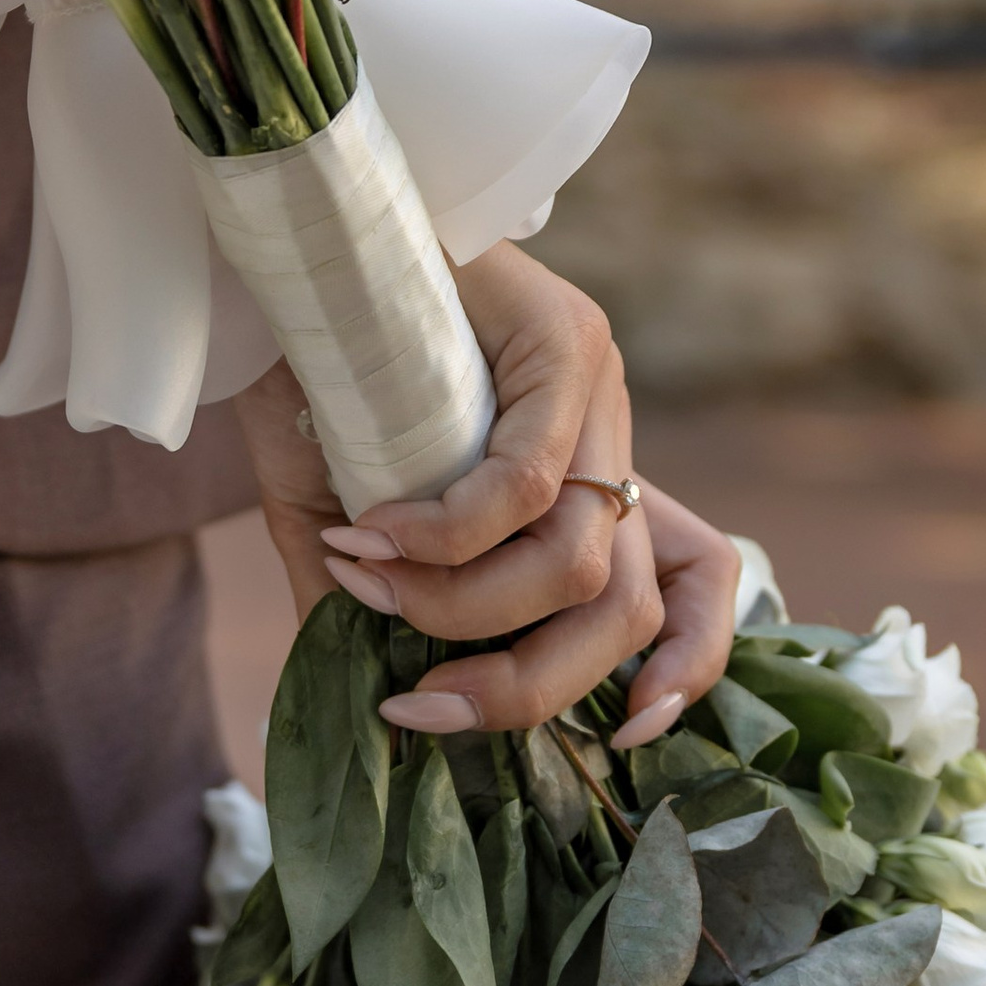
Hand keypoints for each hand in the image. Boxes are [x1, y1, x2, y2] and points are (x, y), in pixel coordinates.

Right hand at [232, 240, 739, 741]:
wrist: (289, 245)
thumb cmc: (309, 379)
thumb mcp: (337, 519)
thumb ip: (371, 609)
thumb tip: (373, 712)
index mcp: (587, 483)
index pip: (697, 581)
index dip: (688, 668)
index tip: (624, 739)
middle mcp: (613, 440)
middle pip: (628, 609)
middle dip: (522, 685)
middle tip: (415, 701)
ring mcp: (601, 387)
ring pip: (582, 562)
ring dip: (462, 606)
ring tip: (368, 584)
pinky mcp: (567, 338)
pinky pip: (527, 484)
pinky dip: (445, 537)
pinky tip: (371, 537)